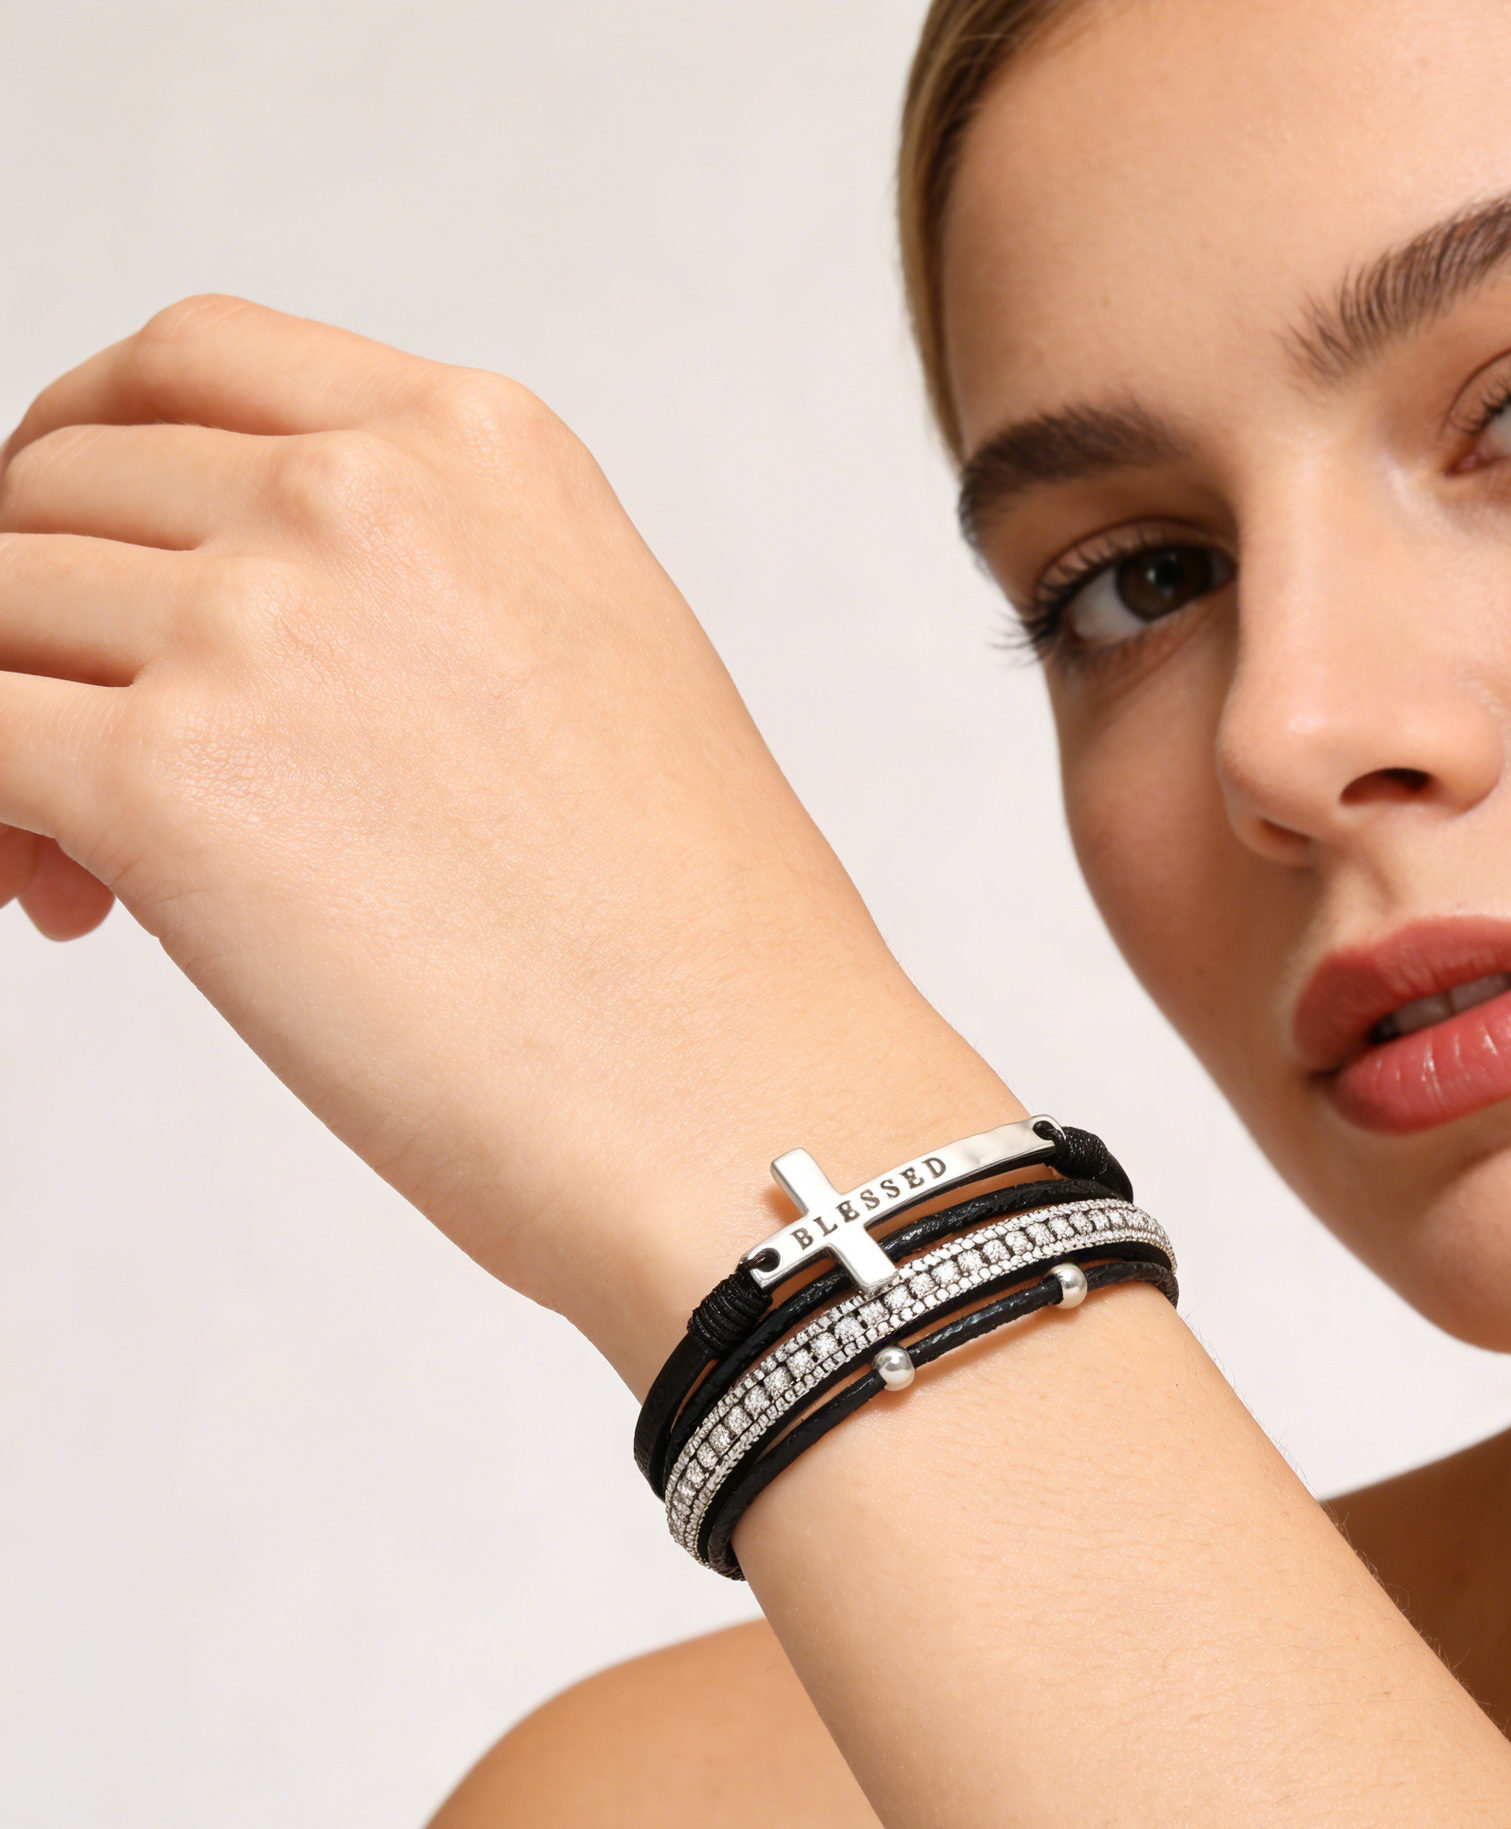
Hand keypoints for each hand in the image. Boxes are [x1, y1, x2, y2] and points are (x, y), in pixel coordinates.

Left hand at [0, 297, 1013, 1386]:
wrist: (748, 1100)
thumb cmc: (700, 939)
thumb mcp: (592, 665)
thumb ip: (416, 590)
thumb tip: (213, 627)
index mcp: (487, 447)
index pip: (190, 358)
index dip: (89, 450)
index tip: (78, 552)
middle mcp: (365, 496)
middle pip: (65, 490)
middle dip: (43, 617)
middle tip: (88, 776)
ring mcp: (262, 628)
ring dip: (4, 721)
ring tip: (85, 873)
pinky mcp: (170, 784)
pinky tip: (52, 895)